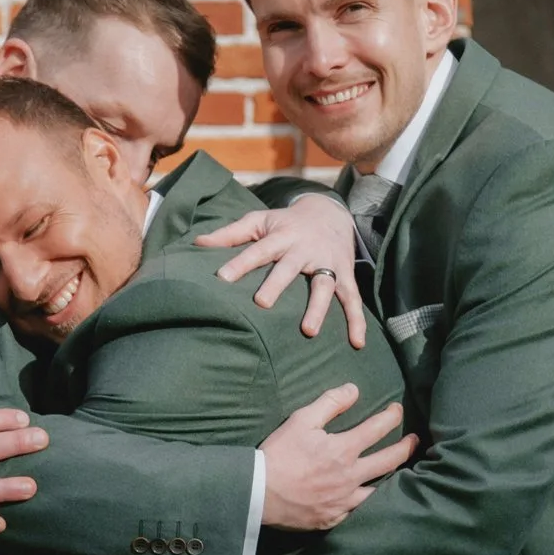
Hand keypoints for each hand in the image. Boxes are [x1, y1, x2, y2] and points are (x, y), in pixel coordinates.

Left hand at [196, 196, 365, 347]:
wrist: (330, 211)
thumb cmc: (285, 222)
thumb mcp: (259, 221)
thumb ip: (230, 235)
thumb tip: (196, 244)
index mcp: (281, 236)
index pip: (258, 250)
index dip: (240, 263)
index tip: (221, 278)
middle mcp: (304, 249)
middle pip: (289, 267)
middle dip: (277, 284)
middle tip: (262, 304)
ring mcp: (327, 263)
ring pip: (324, 285)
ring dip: (318, 308)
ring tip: (309, 332)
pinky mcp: (345, 274)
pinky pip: (352, 299)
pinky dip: (357, 320)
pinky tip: (357, 343)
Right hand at [261, 384, 415, 530]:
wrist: (258, 493)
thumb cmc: (279, 454)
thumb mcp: (301, 420)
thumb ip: (330, 403)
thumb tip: (354, 389)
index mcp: (344, 450)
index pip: (378, 429)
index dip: (391, 417)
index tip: (397, 410)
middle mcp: (351, 477)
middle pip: (389, 461)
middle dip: (406, 447)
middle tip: (415, 441)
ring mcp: (345, 501)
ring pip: (380, 490)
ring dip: (393, 478)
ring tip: (400, 472)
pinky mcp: (334, 518)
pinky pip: (359, 510)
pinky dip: (369, 502)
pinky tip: (371, 498)